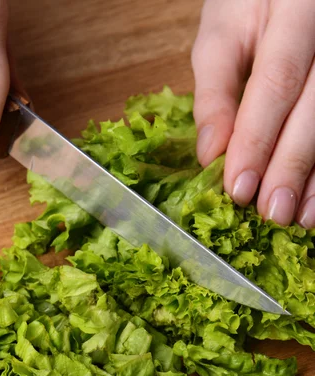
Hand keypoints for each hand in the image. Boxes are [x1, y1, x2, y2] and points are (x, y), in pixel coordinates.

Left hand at [192, 0, 314, 227]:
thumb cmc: (249, 5)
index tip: (239, 187)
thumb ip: (215, 92)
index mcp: (297, 9)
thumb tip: (210, 154)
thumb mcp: (222, 33)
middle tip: (272, 213)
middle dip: (292, 165)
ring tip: (302, 217)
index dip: (257, 139)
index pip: (277, 82)